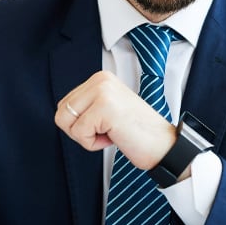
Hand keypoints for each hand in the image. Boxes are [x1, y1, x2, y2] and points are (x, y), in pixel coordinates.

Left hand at [56, 71, 176, 169]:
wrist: (164, 146)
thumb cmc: (136, 133)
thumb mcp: (107, 110)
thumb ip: (87, 105)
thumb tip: (61, 112)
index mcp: (100, 78)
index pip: (64, 105)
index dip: (80, 125)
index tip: (106, 125)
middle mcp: (100, 79)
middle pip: (61, 113)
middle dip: (80, 131)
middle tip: (108, 131)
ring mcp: (102, 91)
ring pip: (65, 122)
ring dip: (86, 137)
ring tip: (111, 132)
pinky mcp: (104, 107)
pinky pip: (79, 133)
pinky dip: (94, 144)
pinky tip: (115, 136)